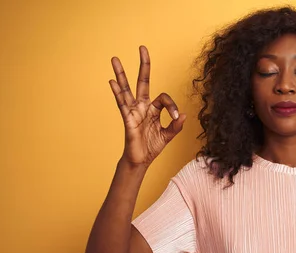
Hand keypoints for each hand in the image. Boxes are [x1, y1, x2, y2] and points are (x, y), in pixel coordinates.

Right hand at [109, 46, 185, 166]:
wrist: (141, 161)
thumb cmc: (152, 147)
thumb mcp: (168, 136)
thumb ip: (176, 126)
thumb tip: (183, 115)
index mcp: (153, 109)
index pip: (163, 98)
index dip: (172, 105)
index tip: (176, 117)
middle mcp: (142, 106)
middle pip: (142, 81)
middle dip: (143, 65)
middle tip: (142, 47)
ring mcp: (133, 111)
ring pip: (126, 89)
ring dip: (121, 74)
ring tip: (114, 59)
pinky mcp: (127, 120)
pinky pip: (122, 104)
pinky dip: (117, 93)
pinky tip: (112, 82)